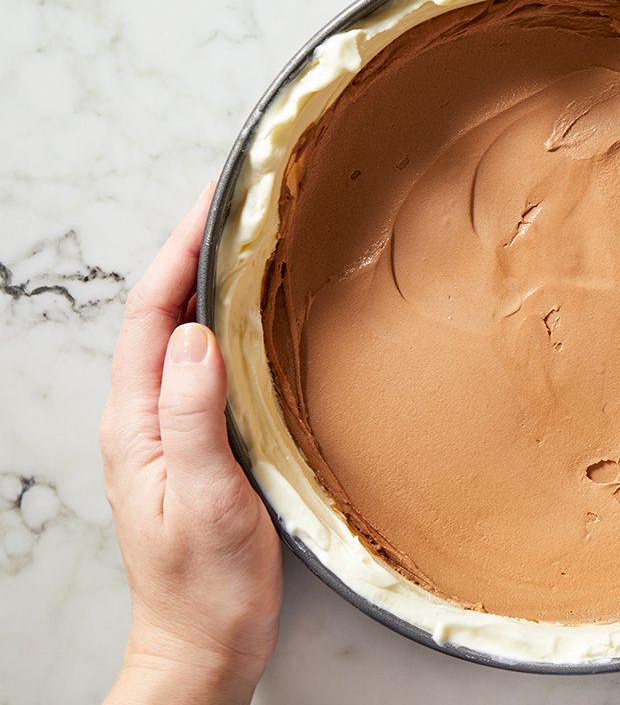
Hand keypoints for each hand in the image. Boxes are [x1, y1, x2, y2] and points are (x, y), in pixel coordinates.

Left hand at [100, 184, 281, 704]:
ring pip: (182, 336)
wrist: (203, 643)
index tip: (211, 204)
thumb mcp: (204, 498)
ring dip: (208, 283)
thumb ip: (193, 415)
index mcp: (136, 422)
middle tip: (235, 206)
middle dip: (191, 252)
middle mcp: (145, 416)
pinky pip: (206, 366)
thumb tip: (194, 336)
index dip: (177, 254)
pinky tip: (255, 319)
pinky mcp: (196, 443)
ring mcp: (169, 429)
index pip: (149, 316)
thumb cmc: (204, 584)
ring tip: (245, 243)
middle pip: (160, 314)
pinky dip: (227, 326)